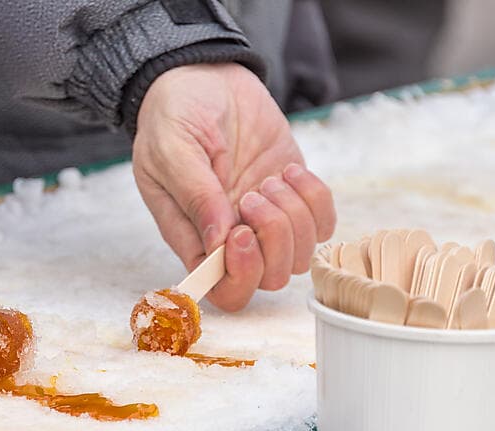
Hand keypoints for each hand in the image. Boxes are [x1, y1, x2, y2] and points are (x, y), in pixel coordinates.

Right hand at [132, 63, 336, 310]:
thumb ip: (194, 195)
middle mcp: (231, 238)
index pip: (223, 290)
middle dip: (274, 240)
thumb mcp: (172, 147)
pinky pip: (323, 223)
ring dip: (294, 218)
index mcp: (193, 237)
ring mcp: (265, 219)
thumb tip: (219, 241)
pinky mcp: (293, 196)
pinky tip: (289, 172)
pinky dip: (315, 200)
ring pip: (299, 255)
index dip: (240, 274)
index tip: (240, 230)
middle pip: (268, 278)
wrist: (203, 77)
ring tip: (270, 179)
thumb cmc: (175, 113)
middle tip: (255, 193)